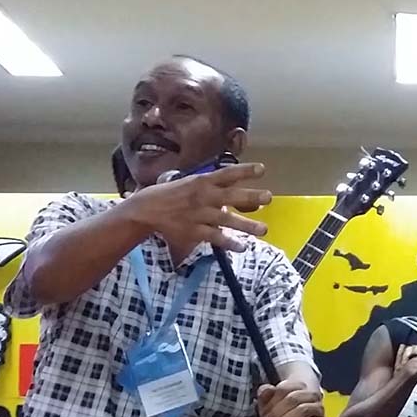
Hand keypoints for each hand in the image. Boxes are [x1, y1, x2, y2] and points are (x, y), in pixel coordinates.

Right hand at [123, 163, 269, 252]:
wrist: (147, 209)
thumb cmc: (170, 194)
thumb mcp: (189, 182)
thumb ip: (210, 185)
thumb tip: (231, 184)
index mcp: (202, 181)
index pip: (227, 174)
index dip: (245, 171)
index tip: (262, 170)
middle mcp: (203, 196)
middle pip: (231, 196)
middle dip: (251, 197)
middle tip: (269, 198)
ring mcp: (200, 215)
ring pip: (227, 220)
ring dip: (247, 225)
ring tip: (263, 229)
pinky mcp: (194, 231)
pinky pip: (215, 237)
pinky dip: (229, 242)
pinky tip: (242, 246)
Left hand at [257, 381, 325, 416]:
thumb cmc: (282, 415)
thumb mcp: (269, 404)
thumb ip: (265, 394)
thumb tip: (266, 389)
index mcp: (298, 386)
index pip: (284, 388)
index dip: (271, 402)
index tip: (263, 415)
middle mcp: (310, 395)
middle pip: (293, 398)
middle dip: (276, 413)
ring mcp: (318, 409)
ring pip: (303, 409)